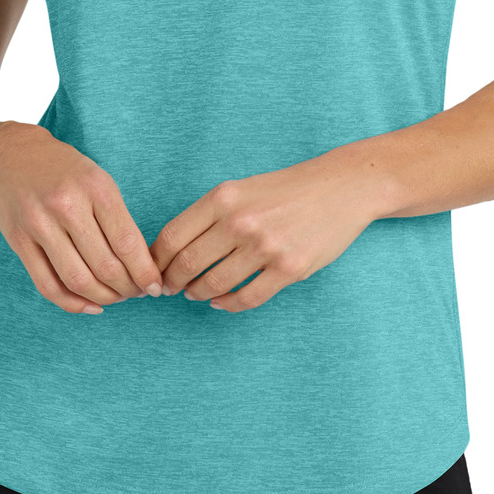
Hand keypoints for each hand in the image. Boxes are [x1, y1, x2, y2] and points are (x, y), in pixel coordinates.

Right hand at [0, 123, 163, 313]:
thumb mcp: (99, 180)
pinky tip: (90, 305)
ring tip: (116, 298)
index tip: (155, 286)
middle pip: (105, 266)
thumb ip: (118, 219)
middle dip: (128, 289)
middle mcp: (67, 206)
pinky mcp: (19, 241)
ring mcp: (40, 225)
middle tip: (137, 293)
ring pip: (77, 280)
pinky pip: (47, 285)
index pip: (127, 243)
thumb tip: (142, 265)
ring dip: (103, 298)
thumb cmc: (65, 172)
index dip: (145, 273)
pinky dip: (72, 303)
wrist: (11, 156)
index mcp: (95, 188)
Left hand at [148, 152, 385, 312]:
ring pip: (215, 284)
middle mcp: (241, 222)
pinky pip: (248, 298)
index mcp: (223, 198)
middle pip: (187, 264)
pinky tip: (222, 302)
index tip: (154, 271)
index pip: (171, 237)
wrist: (340, 188)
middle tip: (169, 289)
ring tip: (196, 293)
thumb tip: (171, 251)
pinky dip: (228, 305)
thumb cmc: (285, 190)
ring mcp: (266, 247)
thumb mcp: (240, 189)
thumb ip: (208, 216)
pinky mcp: (289, 269)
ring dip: (198, 294)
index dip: (156, 261)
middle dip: (172, 282)